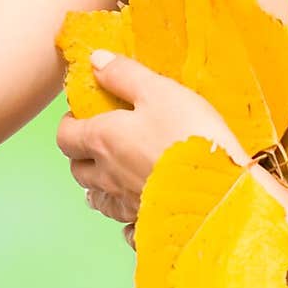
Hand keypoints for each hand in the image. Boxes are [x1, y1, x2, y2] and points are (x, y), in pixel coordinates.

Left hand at [56, 49, 245, 245]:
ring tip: (114, 174)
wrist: (222, 190)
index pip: (65, 135)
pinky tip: (136, 210)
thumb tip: (95, 61)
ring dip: (98, 185)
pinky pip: (124, 225)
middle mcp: (107, 176)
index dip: (69, 123)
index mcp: (102, 140)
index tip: (84, 113)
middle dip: (82, 153)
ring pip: (98, 198)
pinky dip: (124, 218)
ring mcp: (126, 203)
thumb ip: (124, 76)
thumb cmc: (190, 134)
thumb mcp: (160, 92)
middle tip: (101, 139)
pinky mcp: (148, 223)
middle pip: (77, 169)